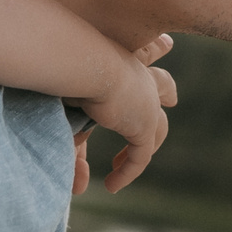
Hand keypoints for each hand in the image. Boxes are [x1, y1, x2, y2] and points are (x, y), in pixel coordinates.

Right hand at [77, 34, 175, 193]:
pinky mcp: (144, 124)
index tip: (162, 47)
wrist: (77, 62)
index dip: (148, 57)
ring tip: (128, 162)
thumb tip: (72, 177)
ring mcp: (145, 100)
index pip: (134, 63)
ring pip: (158, 124)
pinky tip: (113, 185)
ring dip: (149, 143)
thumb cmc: (61, 75)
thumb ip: (68, 141)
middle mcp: (136, 76)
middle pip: (160, 83)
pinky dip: (127, 171)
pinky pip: (141, 155)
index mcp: (116, 61)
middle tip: (170, 98)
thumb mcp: (63, 110)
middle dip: (165, 90)